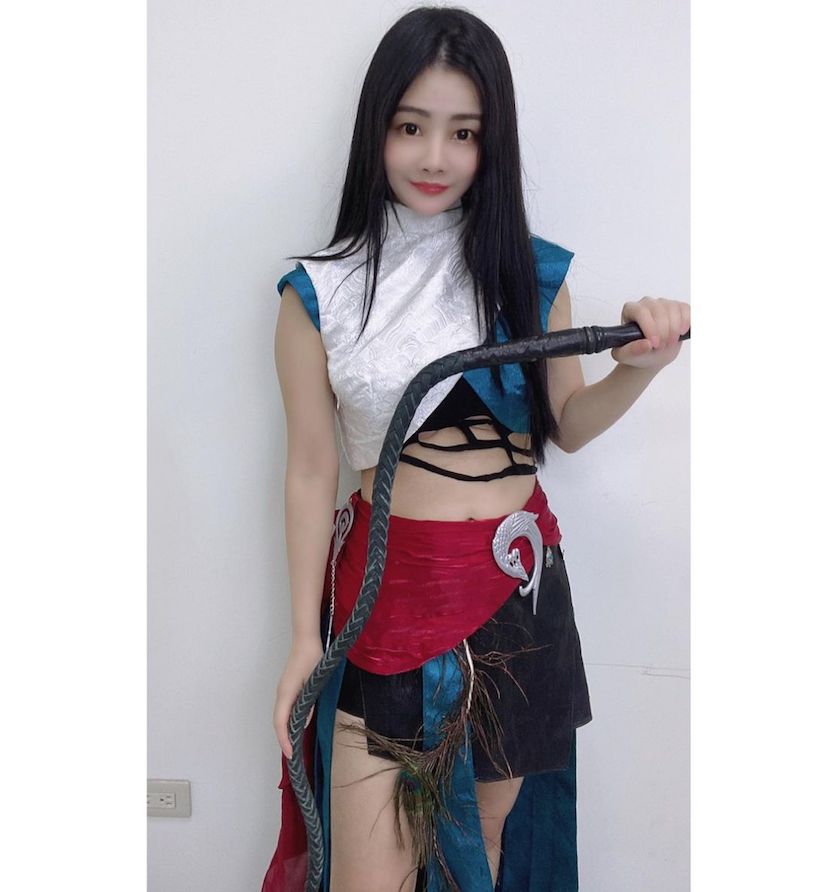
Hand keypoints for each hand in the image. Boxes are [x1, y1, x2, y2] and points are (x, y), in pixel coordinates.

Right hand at [273, 634, 324, 759]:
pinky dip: (288, 721)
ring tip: (294, 746)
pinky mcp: (288, 688)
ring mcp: (283, 691)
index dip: (284, 740)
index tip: (290, 754)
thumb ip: (308, 702)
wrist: (306, 640)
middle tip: (293, 756)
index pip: (280, 722)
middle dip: (284, 740)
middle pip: (278, 722)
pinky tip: (297, 726)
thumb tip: (303, 722)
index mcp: (286, 693)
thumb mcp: (314, 682)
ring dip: (285, 731)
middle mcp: (281, 694)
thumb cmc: (313, 658)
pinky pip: (285, 709)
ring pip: (281, 716)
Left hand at [611, 297, 690, 370]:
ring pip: (674, 308)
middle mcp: (646, 303)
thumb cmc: (636, 353)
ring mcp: (663, 303)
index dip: (650, 328)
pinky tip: (682, 332)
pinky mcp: (678, 307)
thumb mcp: (627, 356)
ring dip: (675, 329)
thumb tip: (646, 344)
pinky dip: (687, 321)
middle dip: (664, 331)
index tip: (654, 344)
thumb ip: (632, 351)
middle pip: (659, 310)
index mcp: (630, 310)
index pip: (641, 312)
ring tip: (670, 342)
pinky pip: (686, 309)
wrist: (651, 355)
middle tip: (661, 347)